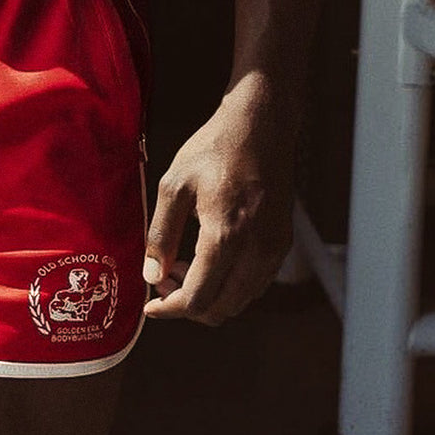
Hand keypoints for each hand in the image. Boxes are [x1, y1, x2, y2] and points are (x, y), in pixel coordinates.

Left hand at [142, 76, 294, 325]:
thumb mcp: (174, 184)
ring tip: (182, 267)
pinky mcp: (282, 242)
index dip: (171, 308)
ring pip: (241, 299)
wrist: (260, 126)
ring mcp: (274, 248)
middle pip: (222, 308)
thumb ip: (161, 233)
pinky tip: (209, 260)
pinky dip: (230, 284)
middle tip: (164, 280)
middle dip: (188, 304)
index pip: (199, 297)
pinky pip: (255, 282)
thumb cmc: (215, 148)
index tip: (152, 306)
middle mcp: (256, 250)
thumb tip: (151, 274)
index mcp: (226, 236)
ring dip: (210, 295)